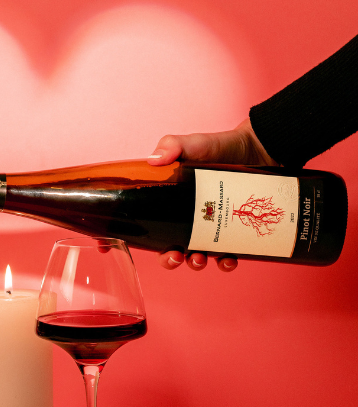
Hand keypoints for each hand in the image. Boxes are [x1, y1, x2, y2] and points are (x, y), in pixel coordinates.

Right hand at [148, 118, 276, 271]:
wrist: (261, 148)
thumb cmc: (222, 147)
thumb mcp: (194, 144)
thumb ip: (172, 145)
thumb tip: (154, 160)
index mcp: (174, 204)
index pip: (153, 229)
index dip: (146, 244)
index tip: (144, 249)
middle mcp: (191, 220)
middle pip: (173, 249)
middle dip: (172, 259)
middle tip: (178, 256)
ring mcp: (214, 228)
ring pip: (200, 256)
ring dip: (197, 263)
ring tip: (201, 259)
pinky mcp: (236, 232)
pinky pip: (229, 254)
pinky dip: (226, 263)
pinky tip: (228, 259)